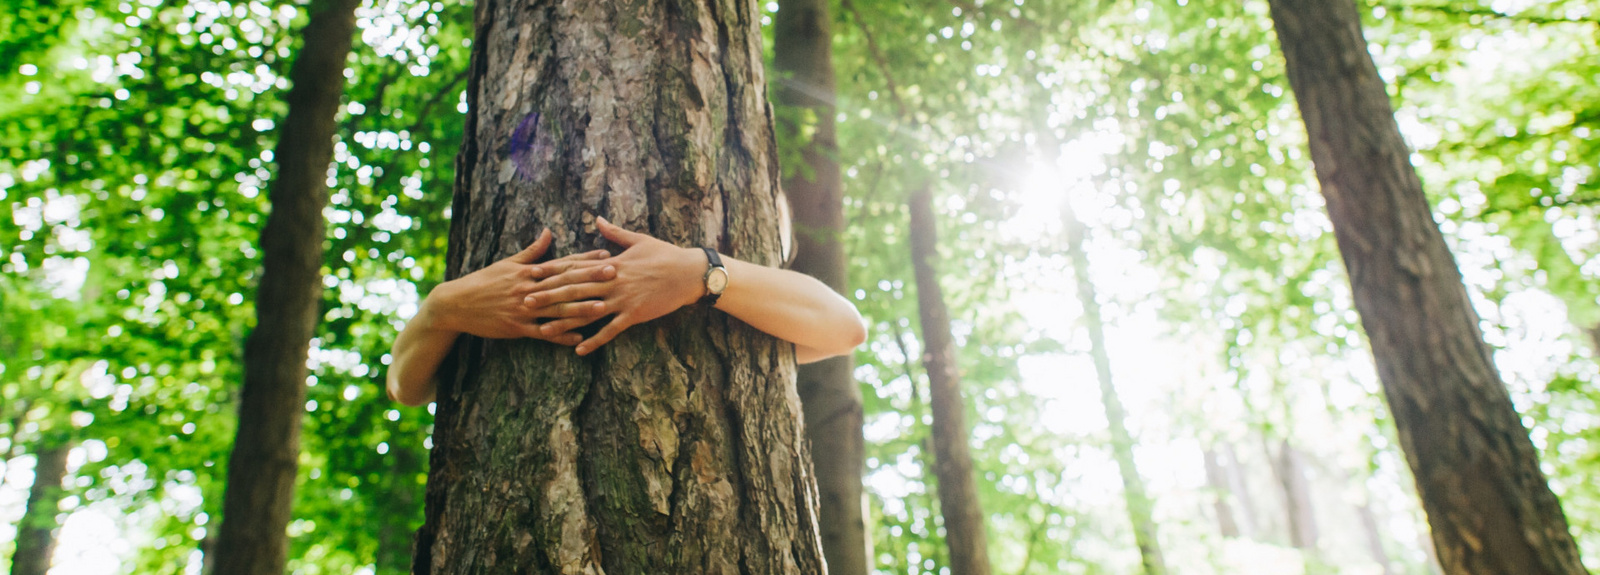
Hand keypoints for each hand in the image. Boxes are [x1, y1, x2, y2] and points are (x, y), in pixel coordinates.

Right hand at [424, 229, 614, 344]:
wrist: (456, 303)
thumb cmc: (484, 281)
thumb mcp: (507, 263)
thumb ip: (532, 250)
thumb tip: (548, 231)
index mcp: (528, 272)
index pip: (562, 263)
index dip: (585, 259)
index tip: (606, 254)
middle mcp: (529, 288)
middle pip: (565, 283)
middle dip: (591, 278)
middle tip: (615, 274)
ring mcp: (524, 308)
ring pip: (557, 308)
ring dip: (581, 308)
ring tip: (603, 306)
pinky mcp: (517, 327)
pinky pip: (542, 332)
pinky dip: (560, 335)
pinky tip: (578, 337)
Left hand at [530, 217, 705, 354]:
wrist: (689, 272)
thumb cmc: (665, 254)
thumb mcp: (638, 239)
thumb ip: (614, 233)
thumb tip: (597, 218)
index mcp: (610, 263)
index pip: (575, 267)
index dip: (552, 271)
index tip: (531, 274)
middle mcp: (612, 281)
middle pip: (573, 290)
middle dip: (548, 296)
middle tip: (525, 301)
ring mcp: (622, 299)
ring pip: (587, 312)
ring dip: (564, 322)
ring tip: (542, 330)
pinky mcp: (634, 314)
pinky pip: (610, 330)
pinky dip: (594, 341)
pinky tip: (578, 350)